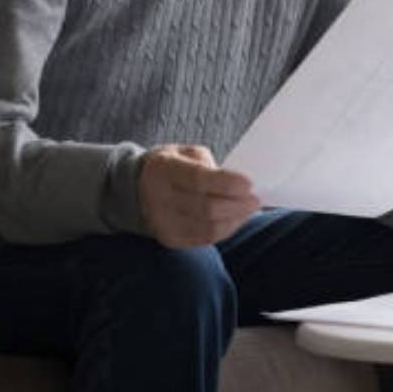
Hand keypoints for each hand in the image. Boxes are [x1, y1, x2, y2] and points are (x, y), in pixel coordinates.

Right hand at [138, 144, 259, 247]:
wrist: (136, 189)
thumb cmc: (170, 166)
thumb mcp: (185, 152)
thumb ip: (208, 164)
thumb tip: (236, 183)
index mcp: (164, 170)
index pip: (198, 180)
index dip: (226, 183)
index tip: (249, 183)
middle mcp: (160, 199)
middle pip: (206, 208)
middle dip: (237, 204)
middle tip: (256, 198)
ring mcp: (163, 223)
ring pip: (208, 228)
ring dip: (235, 219)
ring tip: (249, 208)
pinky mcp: (170, 239)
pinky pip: (204, 239)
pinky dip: (226, 229)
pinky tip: (236, 219)